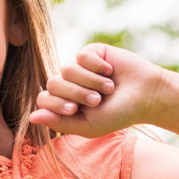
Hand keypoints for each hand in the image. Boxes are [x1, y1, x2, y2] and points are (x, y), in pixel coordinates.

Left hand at [30, 44, 170, 137]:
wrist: (146, 96)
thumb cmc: (119, 114)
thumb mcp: (88, 126)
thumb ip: (60, 123)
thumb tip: (32, 117)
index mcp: (66, 103)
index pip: (44, 99)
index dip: (55, 103)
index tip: (75, 109)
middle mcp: (70, 84)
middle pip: (52, 82)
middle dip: (75, 93)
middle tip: (96, 100)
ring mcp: (80, 67)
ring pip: (67, 68)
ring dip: (90, 81)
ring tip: (108, 88)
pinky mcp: (92, 52)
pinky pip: (82, 55)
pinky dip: (97, 66)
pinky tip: (110, 71)